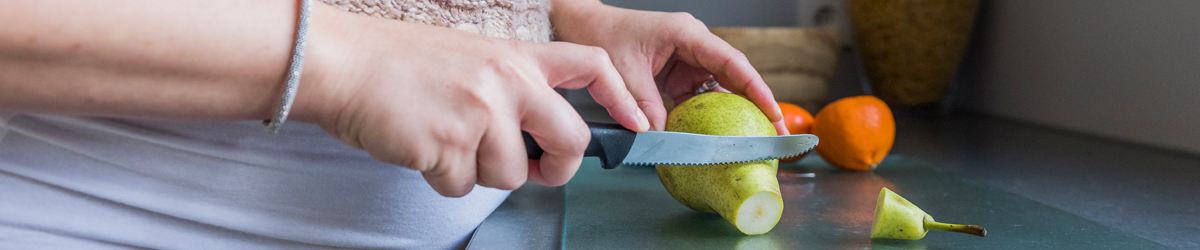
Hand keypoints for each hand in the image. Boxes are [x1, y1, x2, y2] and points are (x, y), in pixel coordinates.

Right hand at [295, 9, 648, 196]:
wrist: (344, 64)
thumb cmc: (400, 63)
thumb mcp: (472, 55)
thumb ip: (511, 86)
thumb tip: (536, 134)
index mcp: (516, 56)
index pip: (591, 64)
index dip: (621, 96)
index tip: (636, 122)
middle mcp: (507, 82)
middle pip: (571, 139)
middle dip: (557, 166)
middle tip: (534, 168)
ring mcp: (480, 114)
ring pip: (510, 174)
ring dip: (480, 171)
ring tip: (446, 141)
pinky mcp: (449, 145)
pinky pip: (462, 186)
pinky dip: (441, 178)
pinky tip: (422, 147)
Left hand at [552, 1, 787, 134]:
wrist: (585, 29)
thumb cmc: (604, 36)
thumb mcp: (624, 72)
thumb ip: (644, 104)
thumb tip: (660, 135)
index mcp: (687, 34)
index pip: (730, 62)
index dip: (755, 88)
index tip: (772, 112)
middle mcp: (694, 46)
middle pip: (734, 77)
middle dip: (755, 105)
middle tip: (773, 133)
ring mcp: (688, 61)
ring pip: (720, 90)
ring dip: (733, 115)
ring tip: (750, 140)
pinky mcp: (679, 76)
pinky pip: (700, 99)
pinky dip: (706, 118)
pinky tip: (714, 138)